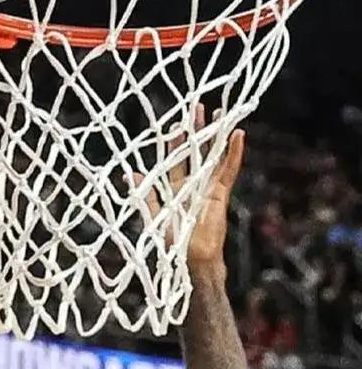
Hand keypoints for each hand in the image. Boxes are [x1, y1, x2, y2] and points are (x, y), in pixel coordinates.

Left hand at [140, 106, 244, 274]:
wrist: (190, 261)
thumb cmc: (171, 243)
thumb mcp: (154, 216)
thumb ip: (145, 196)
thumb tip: (130, 175)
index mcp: (174, 189)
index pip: (174, 160)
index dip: (175, 143)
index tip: (174, 123)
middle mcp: (192, 185)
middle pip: (195, 152)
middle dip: (196, 130)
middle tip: (197, 107)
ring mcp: (208, 188)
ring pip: (214, 155)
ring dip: (217, 135)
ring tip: (222, 112)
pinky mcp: (221, 194)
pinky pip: (229, 169)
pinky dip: (234, 153)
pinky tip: (238, 135)